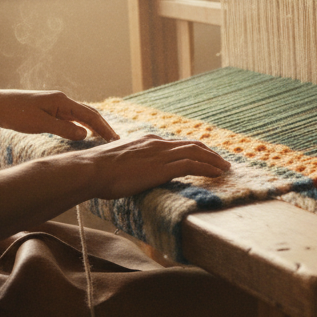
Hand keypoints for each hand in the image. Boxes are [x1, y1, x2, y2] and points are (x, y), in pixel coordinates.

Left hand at [0, 89, 118, 140]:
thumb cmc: (15, 113)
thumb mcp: (40, 124)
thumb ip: (64, 129)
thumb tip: (85, 135)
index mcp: (62, 101)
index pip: (89, 115)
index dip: (103, 128)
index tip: (114, 139)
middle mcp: (62, 101)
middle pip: (89, 113)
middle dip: (103, 127)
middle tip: (115, 141)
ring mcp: (56, 105)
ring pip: (81, 116)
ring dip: (94, 127)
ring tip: (105, 139)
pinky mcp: (50, 111)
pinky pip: (72, 119)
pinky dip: (82, 126)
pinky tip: (86, 134)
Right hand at [78, 134, 230, 198]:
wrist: (90, 170)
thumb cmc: (97, 171)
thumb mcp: (118, 164)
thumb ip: (130, 165)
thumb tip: (130, 174)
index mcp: (147, 141)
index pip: (177, 144)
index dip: (193, 149)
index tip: (204, 155)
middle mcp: (156, 144)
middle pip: (191, 145)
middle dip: (209, 153)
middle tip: (222, 161)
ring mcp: (160, 154)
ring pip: (196, 153)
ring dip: (214, 161)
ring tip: (226, 168)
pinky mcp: (162, 167)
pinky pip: (192, 165)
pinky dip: (208, 168)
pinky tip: (218, 174)